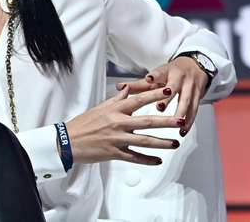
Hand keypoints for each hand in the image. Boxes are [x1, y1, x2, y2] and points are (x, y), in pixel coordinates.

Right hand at [65, 85, 183, 165]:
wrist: (68, 142)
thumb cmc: (84, 123)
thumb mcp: (101, 107)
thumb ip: (117, 99)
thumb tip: (128, 88)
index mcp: (116, 109)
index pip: (140, 99)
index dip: (156, 94)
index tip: (170, 90)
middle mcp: (118, 123)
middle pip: (147, 121)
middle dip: (166, 121)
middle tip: (180, 121)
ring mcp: (117, 139)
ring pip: (144, 141)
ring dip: (161, 143)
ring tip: (175, 143)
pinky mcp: (114, 154)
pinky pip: (134, 157)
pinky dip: (147, 160)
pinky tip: (158, 161)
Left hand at [116, 57, 210, 136]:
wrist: (195, 66)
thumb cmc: (172, 72)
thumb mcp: (157, 75)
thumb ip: (139, 84)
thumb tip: (119, 87)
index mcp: (167, 71)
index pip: (160, 72)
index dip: (155, 76)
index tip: (149, 78)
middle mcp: (180, 78)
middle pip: (174, 87)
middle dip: (168, 98)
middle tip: (160, 107)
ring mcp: (190, 86)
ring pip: (186, 100)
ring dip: (181, 113)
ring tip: (175, 125)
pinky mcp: (198, 95)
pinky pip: (194, 109)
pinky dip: (189, 120)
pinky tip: (183, 130)